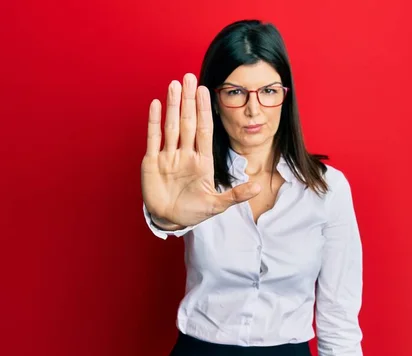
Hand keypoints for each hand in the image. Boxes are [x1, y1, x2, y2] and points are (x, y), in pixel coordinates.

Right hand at [141, 73, 260, 227]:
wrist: (170, 221)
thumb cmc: (193, 212)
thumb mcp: (216, 205)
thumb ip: (236, 195)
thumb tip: (259, 186)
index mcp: (202, 161)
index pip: (204, 130)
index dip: (204, 111)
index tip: (206, 91)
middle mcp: (185, 154)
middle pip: (187, 122)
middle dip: (188, 100)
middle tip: (190, 77)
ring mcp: (168, 156)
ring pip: (171, 125)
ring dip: (173, 105)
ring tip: (175, 85)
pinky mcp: (152, 162)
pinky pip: (153, 138)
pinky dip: (154, 121)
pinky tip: (157, 104)